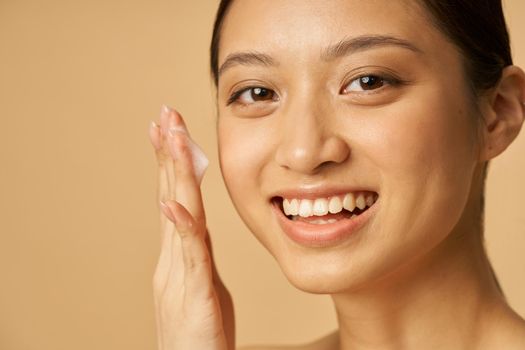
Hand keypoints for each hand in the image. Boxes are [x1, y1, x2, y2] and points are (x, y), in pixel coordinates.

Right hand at [148, 106, 234, 349]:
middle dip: (168, 152)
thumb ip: (200, 255)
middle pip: (171, 195)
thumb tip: (200, 229)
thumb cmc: (201, 334)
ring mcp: (179, 275)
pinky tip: (170, 201)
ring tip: (169, 136)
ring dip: (173, 174)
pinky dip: (179, 226)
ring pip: (179, 215)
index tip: (169, 129)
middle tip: (164, 113)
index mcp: (179, 254)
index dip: (170, 163)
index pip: (174, 198)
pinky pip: (189, 255)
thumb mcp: (204, 285)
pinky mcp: (194, 295)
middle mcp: (173, 258)